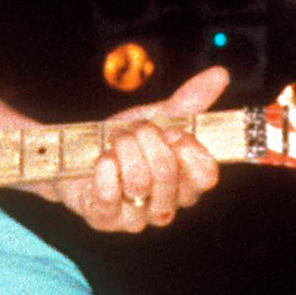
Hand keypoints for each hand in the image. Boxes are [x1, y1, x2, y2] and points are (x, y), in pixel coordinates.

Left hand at [56, 65, 228, 233]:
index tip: (173, 131)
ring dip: (123, 150)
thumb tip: (220, 75)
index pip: (206, 176)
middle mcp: (166, 206)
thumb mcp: (157, 118)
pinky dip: (104, 172)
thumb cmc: (125, 142)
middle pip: (168, 172)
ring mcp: (136, 218)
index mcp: (186, 184)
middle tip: (134, 130)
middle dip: (147, 140)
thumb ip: (190, 101)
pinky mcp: (105, 220)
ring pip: (139, 182)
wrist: (75, 156)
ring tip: (114, 141)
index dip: (190, 149)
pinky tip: (101, 159)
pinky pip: (109, 198)